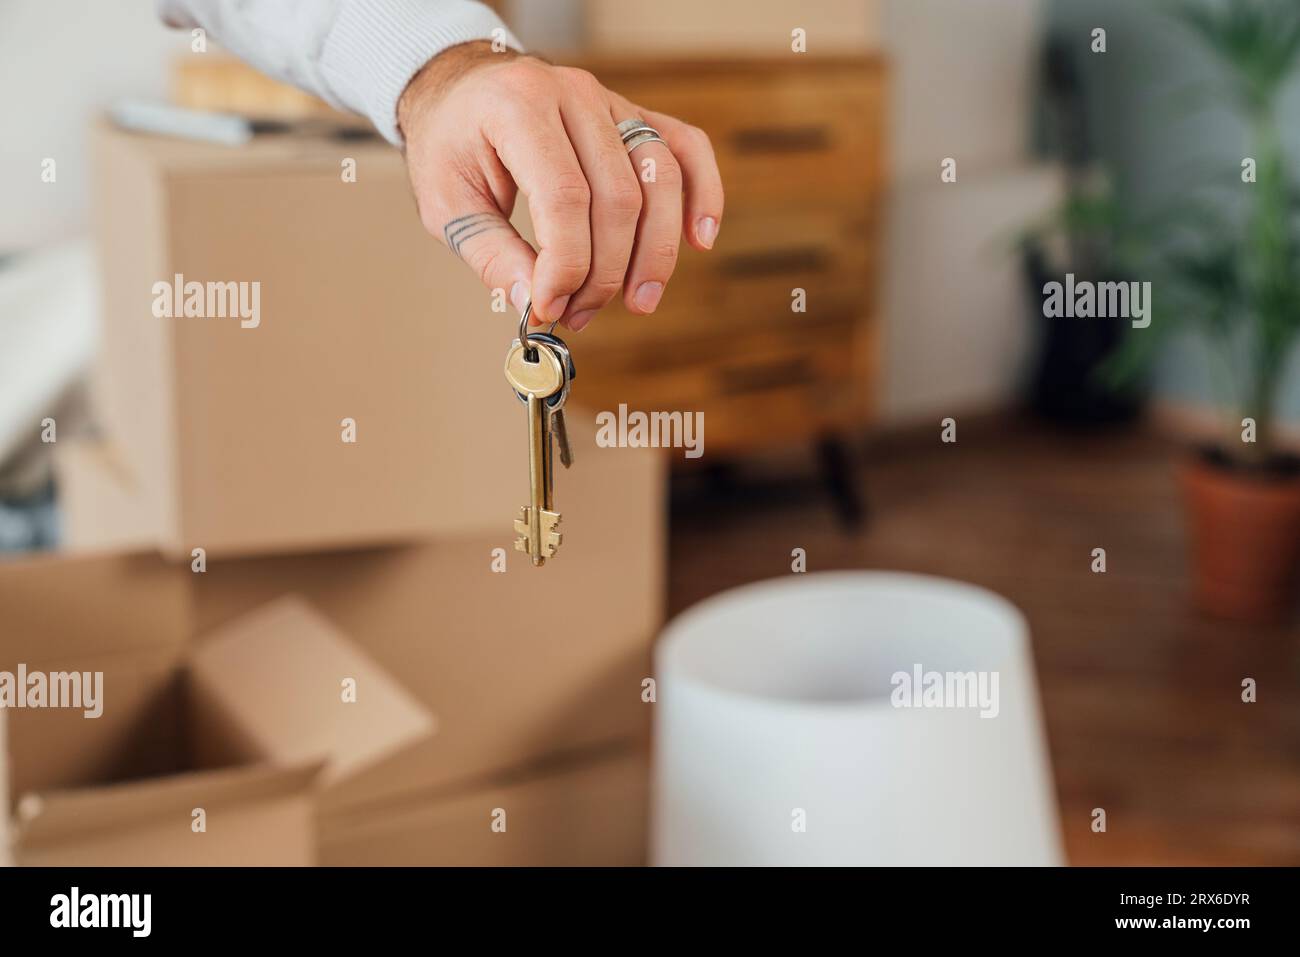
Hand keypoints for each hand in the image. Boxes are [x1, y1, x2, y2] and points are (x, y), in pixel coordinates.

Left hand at [397, 42, 723, 330]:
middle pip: (618, 196)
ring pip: (659, 178)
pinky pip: (685, 148)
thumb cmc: (452, 143)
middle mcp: (573, 95)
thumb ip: (491, 254)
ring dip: (655, 251)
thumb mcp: (446, 202)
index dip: (566, 263)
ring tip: (637, 302)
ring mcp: (611, 101)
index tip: (550, 307)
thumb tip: (534, 303)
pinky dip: (703, 193)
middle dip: (604, 270)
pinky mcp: (634, 114)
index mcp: (518, 107)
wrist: (462, 89)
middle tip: (579, 313)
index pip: (564, 196)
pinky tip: (699, 239)